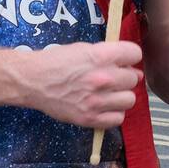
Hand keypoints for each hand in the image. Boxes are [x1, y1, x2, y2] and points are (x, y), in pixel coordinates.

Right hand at [23, 41, 143, 128]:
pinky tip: (104, 107)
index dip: (131, 56)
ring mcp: (97, 100)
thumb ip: (107, 55)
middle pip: (133, 78)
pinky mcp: (90, 118)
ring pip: (130, 100)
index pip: (135, 54)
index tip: (125, 60)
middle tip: (113, 78)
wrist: (33, 80)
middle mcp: (102, 78)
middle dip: (125, 76)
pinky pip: (118, 119)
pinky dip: (113, 113)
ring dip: (121, 96)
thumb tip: (131, 66)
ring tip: (109, 94)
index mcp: (100, 56)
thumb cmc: (56, 62)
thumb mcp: (83, 48)